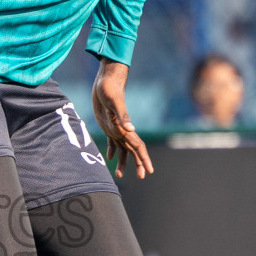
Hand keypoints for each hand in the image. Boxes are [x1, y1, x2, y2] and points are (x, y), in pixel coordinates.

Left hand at [92, 60, 152, 179]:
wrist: (106, 79)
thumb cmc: (110, 89)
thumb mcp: (114, 102)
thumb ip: (122, 116)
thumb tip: (131, 130)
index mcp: (126, 127)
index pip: (138, 147)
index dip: (144, 159)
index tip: (149, 171)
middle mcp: (123, 129)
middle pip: (133, 150)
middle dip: (138, 164)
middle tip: (142, 177)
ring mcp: (116, 127)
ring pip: (122, 149)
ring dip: (123, 161)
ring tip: (120, 175)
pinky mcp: (108, 124)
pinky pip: (112, 141)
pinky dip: (112, 150)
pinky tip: (110, 158)